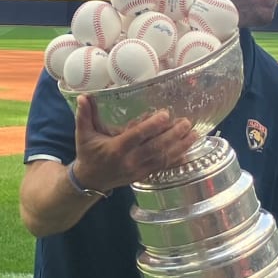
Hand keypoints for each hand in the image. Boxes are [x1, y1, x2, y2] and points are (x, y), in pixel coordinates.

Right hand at [70, 95, 198, 191]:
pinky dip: (177, 159)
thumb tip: (84, 96)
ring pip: (162, 158)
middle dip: (173, 136)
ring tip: (194, 134)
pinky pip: (163, 167)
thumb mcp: (83, 133)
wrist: (91, 180)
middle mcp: (129, 161)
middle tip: (186, 123)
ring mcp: (138, 170)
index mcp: (115, 149)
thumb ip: (85, 114)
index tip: (165, 115)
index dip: (151, 126)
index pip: (136, 136)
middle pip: (155, 148)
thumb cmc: (88, 153)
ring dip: (180, 147)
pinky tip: (189, 151)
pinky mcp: (144, 175)